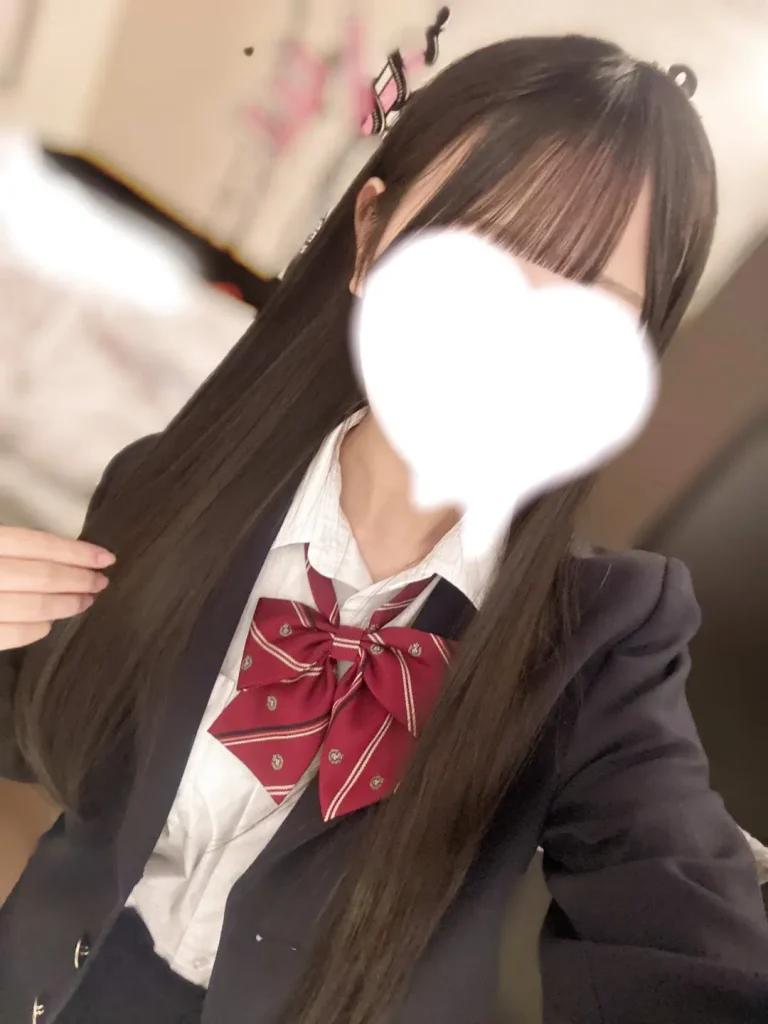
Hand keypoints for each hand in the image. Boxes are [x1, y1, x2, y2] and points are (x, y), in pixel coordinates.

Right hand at [0, 526, 114, 650]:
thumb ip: (14, 548)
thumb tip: (61, 557)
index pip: (40, 545)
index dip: (78, 553)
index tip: (106, 558)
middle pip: (45, 577)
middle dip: (80, 580)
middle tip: (101, 582)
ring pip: (36, 607)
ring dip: (68, 604)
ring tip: (86, 601)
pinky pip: (17, 634)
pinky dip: (40, 628)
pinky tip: (50, 622)